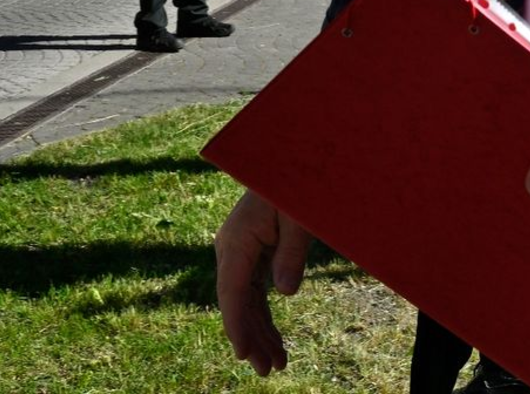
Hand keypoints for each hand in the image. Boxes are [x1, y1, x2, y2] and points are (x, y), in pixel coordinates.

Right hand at [214, 190, 311, 375]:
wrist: (288, 158)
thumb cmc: (294, 182)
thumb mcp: (298, 216)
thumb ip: (291, 253)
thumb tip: (284, 294)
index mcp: (236, 238)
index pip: (232, 291)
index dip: (238, 325)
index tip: (244, 354)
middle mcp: (231, 247)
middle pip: (237, 302)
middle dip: (251, 337)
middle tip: (270, 370)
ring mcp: (239, 251)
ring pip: (245, 301)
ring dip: (259, 331)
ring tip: (278, 363)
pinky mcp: (251, 252)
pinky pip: (253, 290)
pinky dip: (264, 315)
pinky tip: (274, 339)